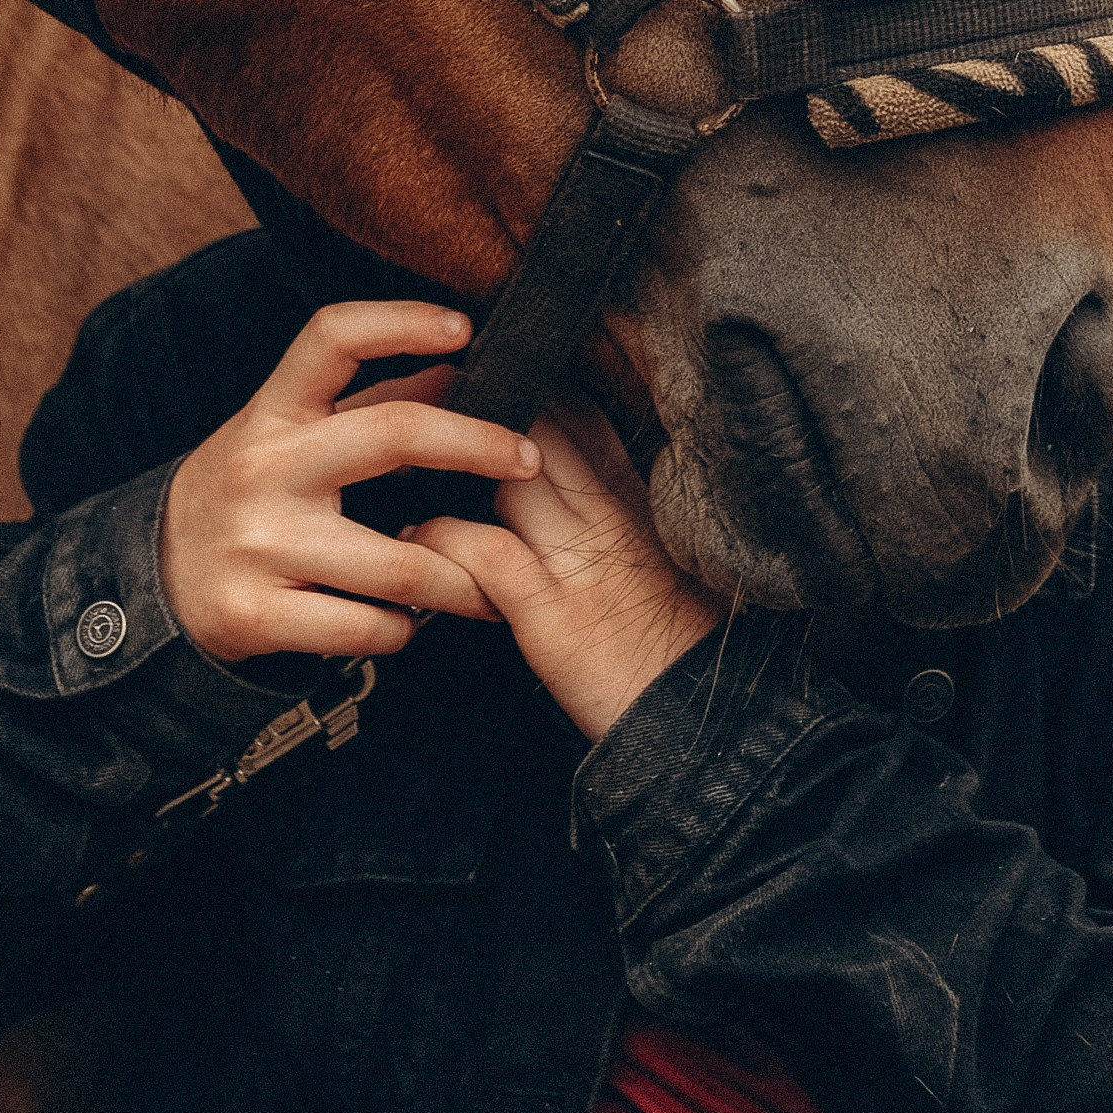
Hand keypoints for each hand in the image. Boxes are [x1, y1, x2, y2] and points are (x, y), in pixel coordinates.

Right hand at [159, 301, 540, 664]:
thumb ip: (370, 402)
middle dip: (478, 443)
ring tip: (490, 582)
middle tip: (530, 460)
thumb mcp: (291, 433)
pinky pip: (366, 628)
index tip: (464, 328)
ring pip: (399, 562)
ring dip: (462, 576)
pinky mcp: (258, 617)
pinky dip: (404, 631)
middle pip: (393, 435)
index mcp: (274, 410)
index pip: (331, 336)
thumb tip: (460, 368)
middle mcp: (266, 468)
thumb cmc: (251, 491)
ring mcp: (261, 545)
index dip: (400, 320)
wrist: (156, 581)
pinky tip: (409, 624)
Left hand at [403, 404, 721, 740]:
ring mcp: (581, 561)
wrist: (708, 724)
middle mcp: (610, 516)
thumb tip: (569, 482)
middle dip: (480, 414)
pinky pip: (488, 552)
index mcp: (638, 499)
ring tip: (404, 469)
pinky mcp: (552, 613)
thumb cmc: (680, 645)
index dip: (533, 391)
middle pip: (540, 430)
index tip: (490, 387)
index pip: (582, 414)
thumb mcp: (668, 557)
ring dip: (449, 467)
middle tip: (427, 413)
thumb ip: (624, 510)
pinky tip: (414, 539)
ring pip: (508, 478)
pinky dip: (442, 537)